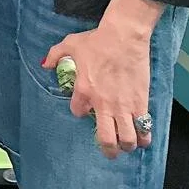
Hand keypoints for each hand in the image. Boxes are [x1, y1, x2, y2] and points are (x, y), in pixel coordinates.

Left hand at [43, 22, 152, 157]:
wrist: (124, 37)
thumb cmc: (97, 40)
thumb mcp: (70, 44)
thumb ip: (55, 55)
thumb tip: (44, 64)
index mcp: (83, 90)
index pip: (77, 112)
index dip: (80, 111)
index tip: (84, 108)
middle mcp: (103, 103)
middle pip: (106, 139)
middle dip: (108, 149)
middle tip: (109, 150)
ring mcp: (124, 105)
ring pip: (127, 139)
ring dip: (127, 145)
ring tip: (126, 143)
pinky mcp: (141, 103)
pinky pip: (144, 128)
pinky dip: (144, 137)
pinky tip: (142, 138)